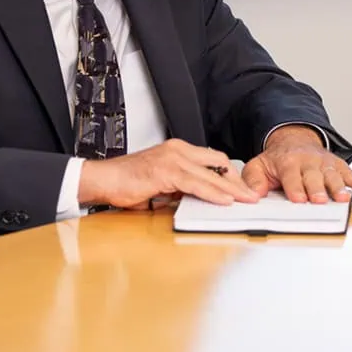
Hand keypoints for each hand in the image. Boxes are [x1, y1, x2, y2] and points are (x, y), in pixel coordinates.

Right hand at [78, 139, 259, 208]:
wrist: (101, 180)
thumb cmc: (126, 183)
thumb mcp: (161, 185)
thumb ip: (180, 189)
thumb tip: (196, 201)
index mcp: (178, 150)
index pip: (214, 159)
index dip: (230, 174)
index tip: (243, 188)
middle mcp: (178, 150)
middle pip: (218, 163)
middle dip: (237, 181)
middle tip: (251, 195)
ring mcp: (172, 159)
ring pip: (210, 174)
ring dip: (230, 189)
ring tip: (245, 200)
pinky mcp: (165, 171)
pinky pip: (196, 183)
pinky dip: (212, 192)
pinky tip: (224, 200)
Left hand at [242, 125, 351, 203]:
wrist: (294, 140)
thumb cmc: (277, 160)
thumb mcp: (258, 165)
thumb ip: (254, 180)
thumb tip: (254, 195)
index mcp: (288, 162)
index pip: (291, 175)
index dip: (294, 187)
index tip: (297, 199)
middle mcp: (308, 161)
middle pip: (313, 176)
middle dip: (317, 189)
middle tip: (319, 201)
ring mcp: (324, 163)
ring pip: (332, 175)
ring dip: (338, 187)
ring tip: (343, 198)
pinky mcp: (337, 165)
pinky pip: (349, 173)